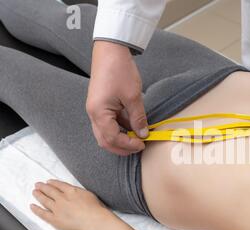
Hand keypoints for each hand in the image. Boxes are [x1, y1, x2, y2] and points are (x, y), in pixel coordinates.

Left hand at [30, 180, 114, 229]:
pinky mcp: (55, 220)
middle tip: (38, 185)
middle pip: (50, 190)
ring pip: (45, 200)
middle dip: (43, 187)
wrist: (94, 222)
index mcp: (72, 191)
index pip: (59, 185)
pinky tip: (32, 206)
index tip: (48, 181)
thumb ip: (79, 192)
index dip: (53, 183)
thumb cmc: (96, 210)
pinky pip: (42, 213)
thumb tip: (74, 192)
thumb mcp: (89, 195)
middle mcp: (63, 198)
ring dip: (38, 195)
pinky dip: (36, 209)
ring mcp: (57, 209)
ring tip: (34, 192)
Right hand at [86, 41, 148, 155]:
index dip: (128, 145)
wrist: (110, 50)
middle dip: (121, 147)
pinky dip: (120, 128)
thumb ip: (138, 118)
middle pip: (105, 140)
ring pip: (106, 133)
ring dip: (121, 139)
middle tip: (138, 147)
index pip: (112, 139)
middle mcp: (93, 114)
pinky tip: (133, 128)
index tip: (142, 144)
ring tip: (137, 138)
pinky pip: (109, 123)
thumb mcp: (133, 97)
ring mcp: (96, 110)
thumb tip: (143, 133)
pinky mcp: (101, 105)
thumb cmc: (119, 70)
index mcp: (98, 113)